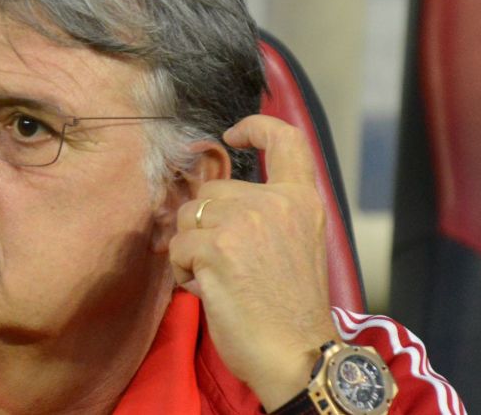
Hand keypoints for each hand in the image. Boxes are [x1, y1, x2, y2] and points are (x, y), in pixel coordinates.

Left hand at [169, 115, 339, 410]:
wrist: (296, 354)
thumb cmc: (290, 311)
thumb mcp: (296, 246)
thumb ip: (267, 215)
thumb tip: (214, 202)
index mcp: (301, 201)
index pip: (286, 141)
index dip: (256, 127)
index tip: (234, 133)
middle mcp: (274, 203)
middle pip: (212, 189)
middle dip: (205, 223)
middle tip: (226, 264)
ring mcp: (244, 222)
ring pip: (189, 216)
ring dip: (193, 249)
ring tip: (220, 280)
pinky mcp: (215, 247)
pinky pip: (179, 248)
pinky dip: (185, 273)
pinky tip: (211, 292)